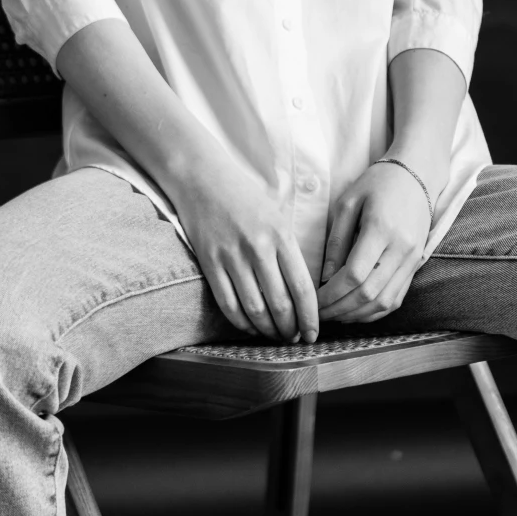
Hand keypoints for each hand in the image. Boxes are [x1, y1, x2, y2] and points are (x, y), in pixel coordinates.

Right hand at [169, 151, 319, 343]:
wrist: (202, 177)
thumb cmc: (244, 196)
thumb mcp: (277, 215)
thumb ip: (289, 249)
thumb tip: (302, 289)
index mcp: (281, 236)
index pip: (303, 287)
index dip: (311, 317)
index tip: (314, 333)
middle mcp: (259, 248)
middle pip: (281, 304)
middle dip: (290, 329)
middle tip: (295, 338)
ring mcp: (232, 257)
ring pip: (255, 309)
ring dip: (267, 330)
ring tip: (275, 336)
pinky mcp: (209, 262)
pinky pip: (227, 303)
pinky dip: (241, 322)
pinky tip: (250, 327)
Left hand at [316, 160, 431, 323]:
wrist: (417, 175)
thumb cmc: (378, 183)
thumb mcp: (348, 202)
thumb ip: (336, 240)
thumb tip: (326, 278)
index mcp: (381, 230)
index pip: (355, 275)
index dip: (332, 295)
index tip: (314, 300)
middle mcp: (401, 249)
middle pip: (368, 294)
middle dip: (340, 309)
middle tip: (319, 314)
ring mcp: (412, 259)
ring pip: (384, 301)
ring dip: (357, 315)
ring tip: (335, 315)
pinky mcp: (416, 265)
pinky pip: (396, 298)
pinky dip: (375, 311)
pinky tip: (356, 312)